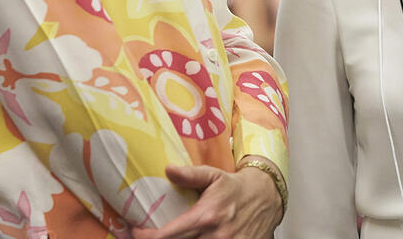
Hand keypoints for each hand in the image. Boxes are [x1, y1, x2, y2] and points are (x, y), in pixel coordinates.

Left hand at [131, 163, 281, 238]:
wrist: (267, 197)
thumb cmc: (236, 188)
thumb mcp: (214, 176)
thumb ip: (190, 175)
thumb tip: (168, 169)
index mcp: (205, 217)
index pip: (166, 235)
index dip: (146, 236)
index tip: (135, 231)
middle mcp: (213, 237)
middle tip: (144, 235)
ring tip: (165, 237)